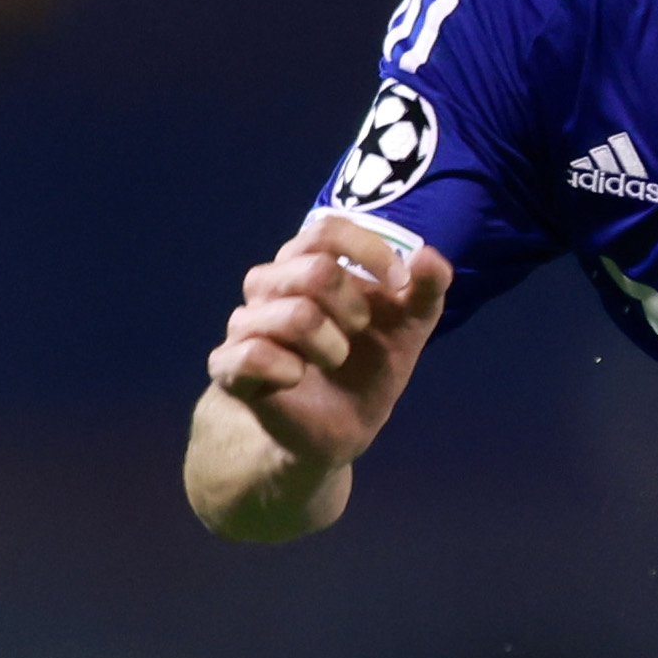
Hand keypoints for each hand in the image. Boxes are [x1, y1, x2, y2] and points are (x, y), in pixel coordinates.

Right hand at [208, 214, 452, 482]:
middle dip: (354, 308)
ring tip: (333, 361)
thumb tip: (427, 256)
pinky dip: (289, 369)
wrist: (337, 428)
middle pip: (314, 270)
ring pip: (293, 314)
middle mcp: (270, 284)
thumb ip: (426, 289)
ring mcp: (246, 324)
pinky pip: (254, 354)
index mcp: (307, 262)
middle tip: (359, 333)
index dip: (367, 250)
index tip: (399, 284)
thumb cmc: (367, 365)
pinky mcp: (230, 366)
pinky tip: (297, 378)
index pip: (326, 229)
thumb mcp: (409, 326)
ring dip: (331, 345)